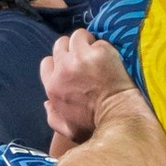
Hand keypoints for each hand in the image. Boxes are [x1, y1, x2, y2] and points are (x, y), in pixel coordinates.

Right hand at [40, 29, 137, 145]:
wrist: (118, 117)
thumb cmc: (94, 126)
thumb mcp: (66, 129)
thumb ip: (52, 116)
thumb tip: (47, 103)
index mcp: (52, 86)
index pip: (47, 62)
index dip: (58, 62)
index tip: (70, 66)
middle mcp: (63, 69)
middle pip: (60, 45)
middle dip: (71, 48)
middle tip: (84, 55)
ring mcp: (80, 58)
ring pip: (77, 36)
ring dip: (86, 41)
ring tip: (95, 50)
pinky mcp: (99, 52)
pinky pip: (98, 41)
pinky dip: (103, 47)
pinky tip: (109, 57)